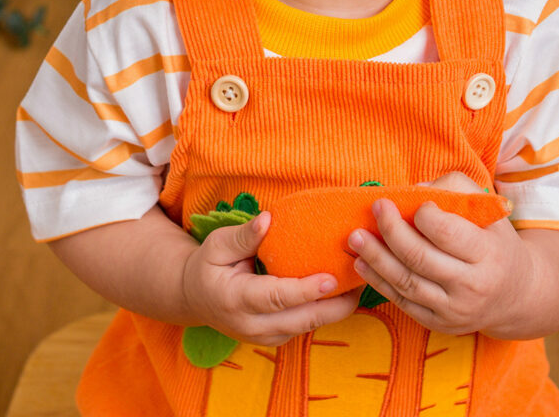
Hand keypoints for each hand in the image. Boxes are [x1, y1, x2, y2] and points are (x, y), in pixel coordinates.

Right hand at [180, 211, 362, 346]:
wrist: (194, 299)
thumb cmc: (208, 267)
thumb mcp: (217, 245)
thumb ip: (244, 236)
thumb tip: (268, 220)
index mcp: (236, 299)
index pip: (277, 297)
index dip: (306, 290)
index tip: (331, 278)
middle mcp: (253, 325)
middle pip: (303, 319)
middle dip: (336, 304)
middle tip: (363, 279)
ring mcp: (266, 337)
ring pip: (310, 326)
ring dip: (337, 308)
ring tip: (361, 281)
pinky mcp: (277, 338)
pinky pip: (307, 326)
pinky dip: (327, 311)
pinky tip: (344, 292)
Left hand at [347, 175, 533, 335]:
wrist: (515, 295)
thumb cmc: (496, 243)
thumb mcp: (489, 212)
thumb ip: (455, 190)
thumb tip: (414, 191)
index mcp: (488, 253)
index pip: (446, 232)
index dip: (424, 214)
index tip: (415, 203)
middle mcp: (472, 286)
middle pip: (419, 257)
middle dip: (391, 231)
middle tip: (376, 208)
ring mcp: (454, 309)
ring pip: (406, 282)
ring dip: (375, 258)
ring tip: (355, 238)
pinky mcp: (439, 324)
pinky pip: (403, 301)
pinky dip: (379, 282)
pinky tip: (362, 264)